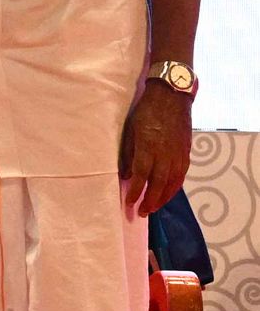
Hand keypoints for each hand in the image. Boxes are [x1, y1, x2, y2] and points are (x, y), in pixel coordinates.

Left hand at [121, 81, 192, 217]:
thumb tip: (125, 175)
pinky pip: (180, 176)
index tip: (128, 203)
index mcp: (148, 149)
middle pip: (158, 185)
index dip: (135, 192)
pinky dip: (174, 188)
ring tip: (153, 207)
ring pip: (171, 183)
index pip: (140, 177)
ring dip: (162, 198)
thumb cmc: (146, 112)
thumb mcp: (130, 130)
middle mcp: (165, 156)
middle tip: (141, 213)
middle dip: (149, 201)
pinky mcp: (186, 153)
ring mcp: (178, 155)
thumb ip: (128, 154)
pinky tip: (167, 193)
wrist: (171, 98)